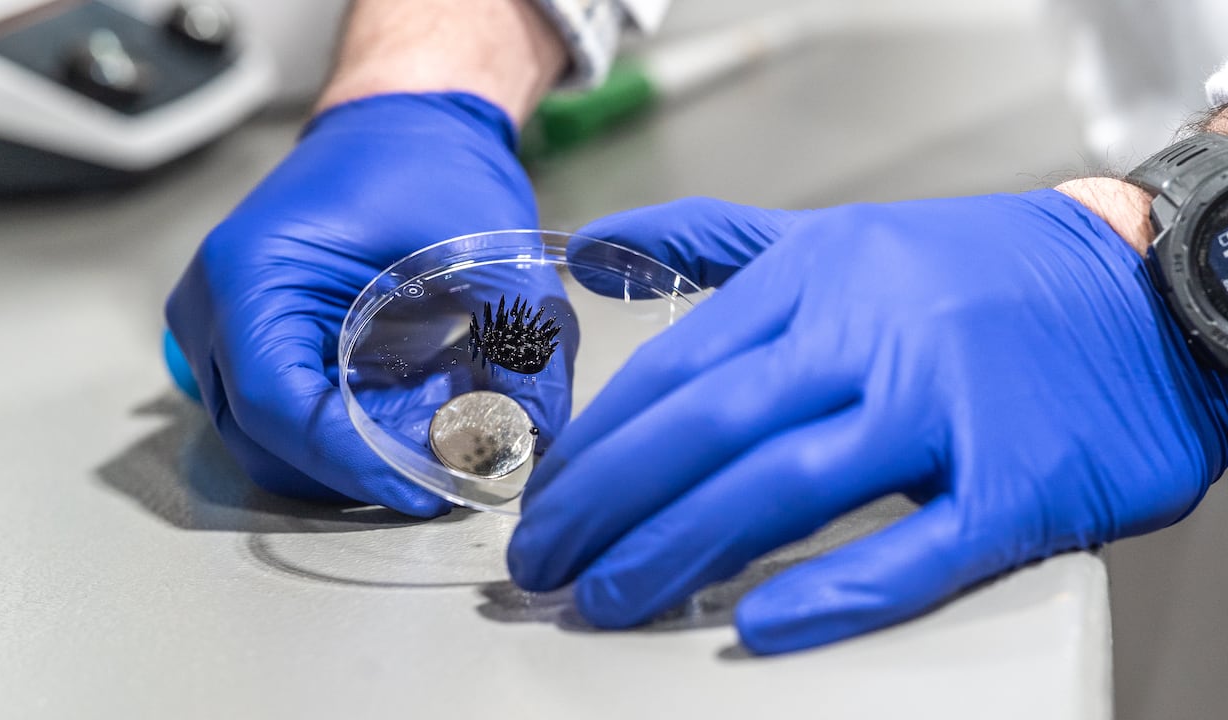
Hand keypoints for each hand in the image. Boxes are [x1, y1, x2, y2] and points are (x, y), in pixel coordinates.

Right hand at [165, 92, 568, 514]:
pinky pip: (289, 418)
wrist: (402, 125)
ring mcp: (220, 330)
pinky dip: (350, 431)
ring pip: (276, 441)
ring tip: (441, 424)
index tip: (426, 490)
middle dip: (362, 465)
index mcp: (251, 274)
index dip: (351, 462)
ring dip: (358, 454)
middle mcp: (214, 308)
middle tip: (450, 464)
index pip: (278, 404)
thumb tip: (542, 435)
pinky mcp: (252, 344)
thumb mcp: (492, 251)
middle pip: (270, 438)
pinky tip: (414, 407)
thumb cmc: (431, 169)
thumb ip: (523, 341)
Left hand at [507, 190, 1227, 653]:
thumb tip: (597, 252)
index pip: (679, 366)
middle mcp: (877, 331)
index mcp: (824, 274)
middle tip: (546, 563)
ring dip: (679, 550)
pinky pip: (915, 548)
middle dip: (608, 504)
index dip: (599, 444)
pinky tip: (759, 626)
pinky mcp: (1019, 483)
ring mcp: (948, 406)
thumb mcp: (839, 234)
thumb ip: (709, 241)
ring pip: (785, 484)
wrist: (1152, 289)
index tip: (548, 498)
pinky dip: (833, 591)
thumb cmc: (983, 274)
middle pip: (710, 426)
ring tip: (610, 598)